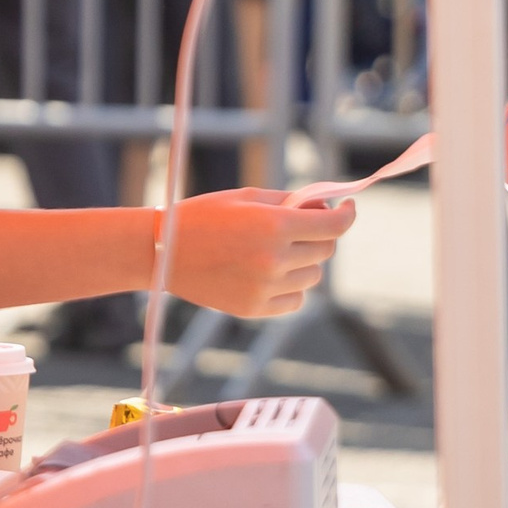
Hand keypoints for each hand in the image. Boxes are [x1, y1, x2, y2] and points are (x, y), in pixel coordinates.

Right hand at [162, 190, 354, 319]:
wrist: (161, 252)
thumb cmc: (204, 216)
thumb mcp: (248, 199)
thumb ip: (292, 203)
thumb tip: (326, 209)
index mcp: (274, 227)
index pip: (334, 227)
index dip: (346, 215)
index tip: (346, 208)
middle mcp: (274, 260)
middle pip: (325, 251)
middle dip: (319, 236)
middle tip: (302, 226)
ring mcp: (265, 288)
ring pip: (312, 276)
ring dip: (304, 261)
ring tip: (275, 250)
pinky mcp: (254, 309)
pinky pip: (295, 299)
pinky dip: (291, 287)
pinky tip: (268, 273)